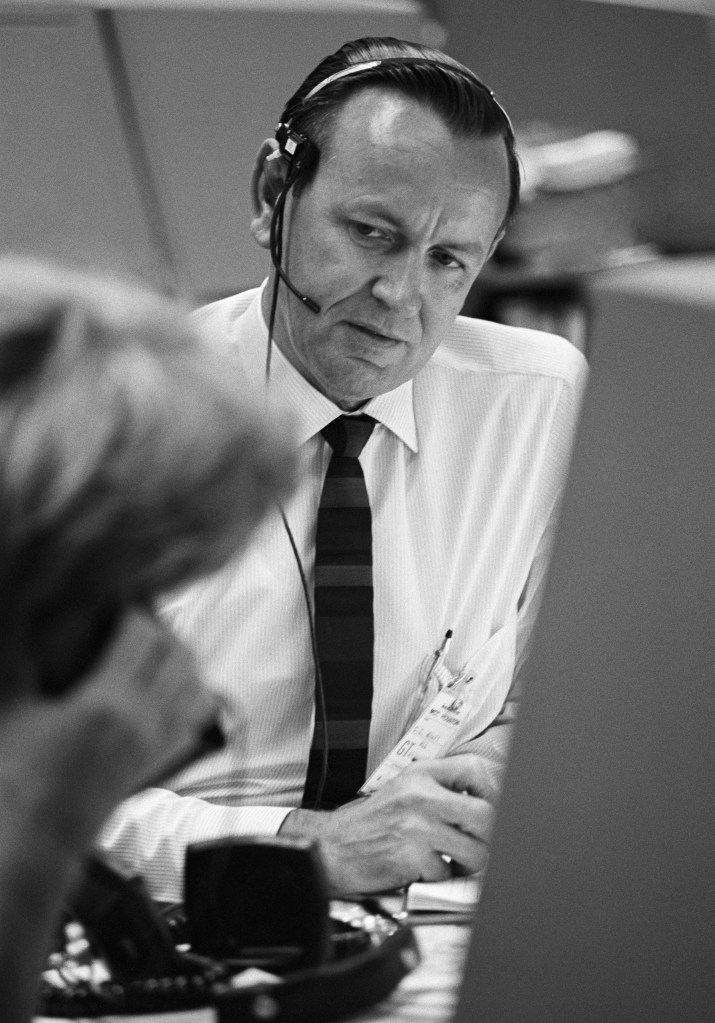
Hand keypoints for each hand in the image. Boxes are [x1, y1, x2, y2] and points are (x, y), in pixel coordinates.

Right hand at [0, 607, 218, 857]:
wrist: (35, 845)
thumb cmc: (17, 783)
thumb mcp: (14, 711)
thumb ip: (19, 661)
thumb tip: (25, 617)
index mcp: (106, 702)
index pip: (143, 636)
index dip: (134, 610)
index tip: (119, 600)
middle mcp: (142, 720)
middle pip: (177, 654)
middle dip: (162, 628)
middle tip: (138, 619)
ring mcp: (155, 744)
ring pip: (195, 684)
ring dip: (182, 659)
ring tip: (157, 648)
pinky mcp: (157, 764)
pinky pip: (194, 720)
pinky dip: (192, 695)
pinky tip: (171, 688)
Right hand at [279, 754, 496, 893]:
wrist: (331, 847)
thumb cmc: (370, 823)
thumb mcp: (403, 789)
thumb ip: (439, 789)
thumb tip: (486, 803)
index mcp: (421, 774)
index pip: (475, 770)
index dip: (492, 791)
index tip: (491, 808)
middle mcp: (420, 796)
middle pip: (485, 815)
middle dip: (488, 837)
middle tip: (478, 844)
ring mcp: (417, 826)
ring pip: (474, 851)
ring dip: (469, 864)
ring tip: (453, 862)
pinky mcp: (411, 856)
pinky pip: (446, 873)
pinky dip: (438, 877)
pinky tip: (422, 869)